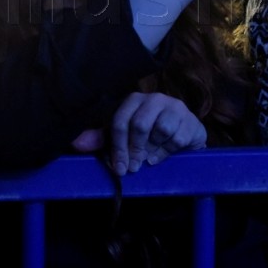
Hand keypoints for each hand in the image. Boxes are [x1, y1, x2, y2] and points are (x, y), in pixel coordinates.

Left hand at [72, 92, 206, 175]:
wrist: (182, 139)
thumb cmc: (147, 139)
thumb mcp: (122, 139)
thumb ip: (101, 140)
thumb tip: (77, 143)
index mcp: (133, 101)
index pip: (120, 121)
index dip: (118, 148)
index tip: (119, 168)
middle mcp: (154, 99)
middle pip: (139, 125)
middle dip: (135, 150)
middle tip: (135, 166)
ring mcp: (175, 107)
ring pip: (161, 130)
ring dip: (155, 149)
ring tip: (153, 155)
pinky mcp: (191, 120)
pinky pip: (178, 138)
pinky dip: (170, 151)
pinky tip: (167, 152)